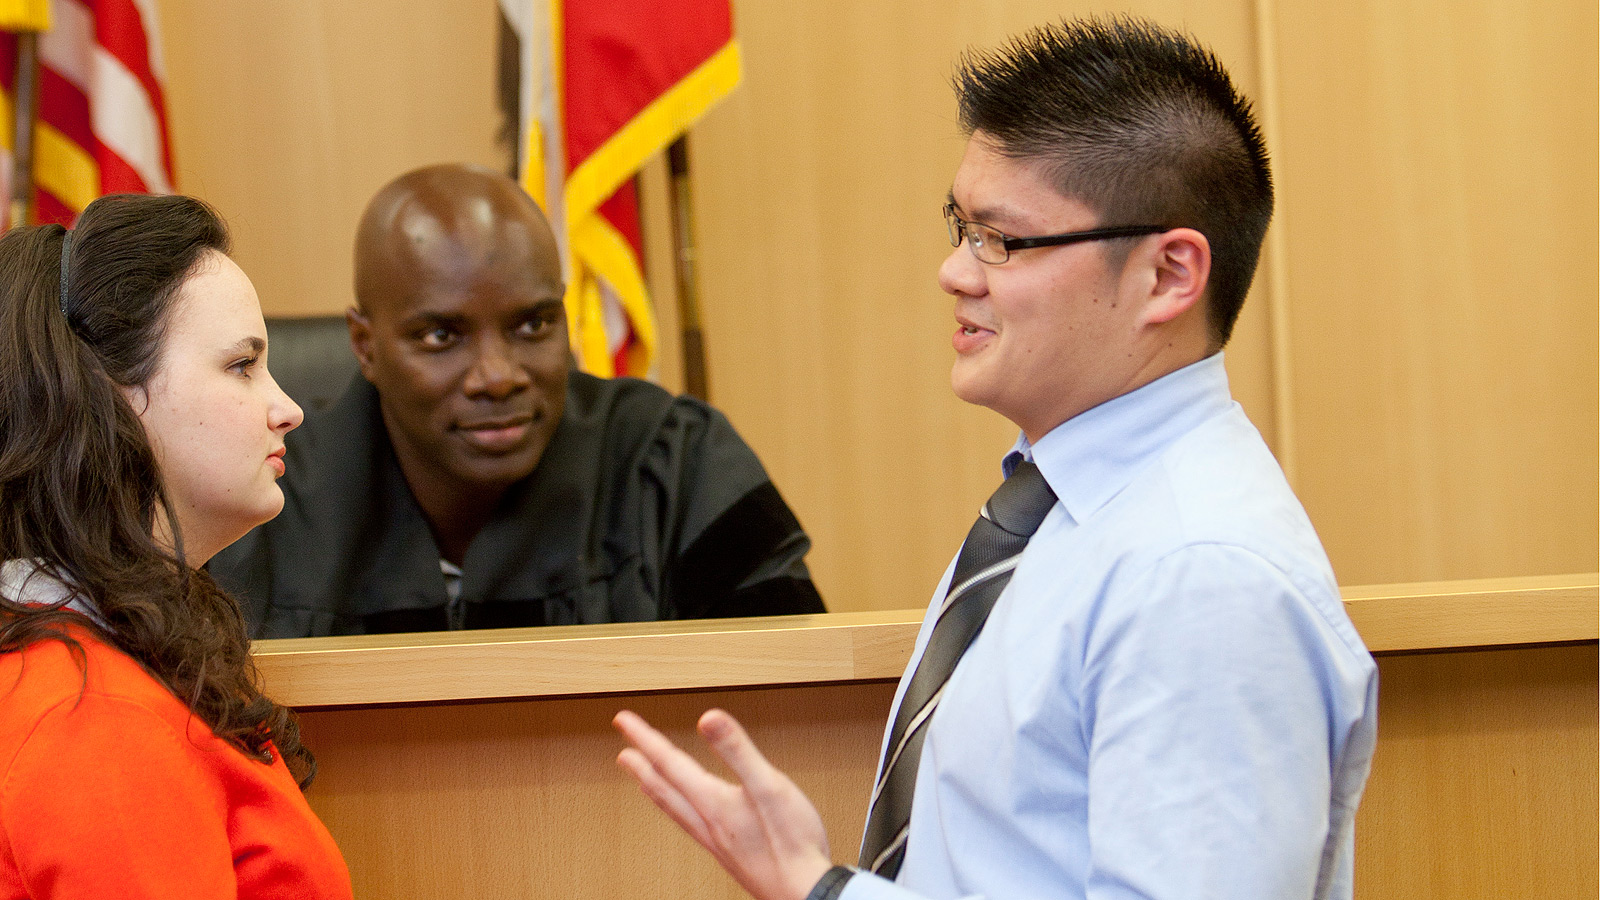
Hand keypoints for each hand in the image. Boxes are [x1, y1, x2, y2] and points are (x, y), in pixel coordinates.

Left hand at [614, 708, 835, 899]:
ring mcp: (715, 839)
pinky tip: (688, 812)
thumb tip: (708, 718)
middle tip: (622, 749)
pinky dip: (677, 809)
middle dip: (640, 764)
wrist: (802, 892)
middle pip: (663, 787)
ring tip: (641, 778)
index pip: (669, 762)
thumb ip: (737, 750)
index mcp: (711, 801)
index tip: (624, 720)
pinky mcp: (728, 852)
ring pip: (673, 808)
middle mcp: (706, 821)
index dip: (644, 738)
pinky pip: (689, 823)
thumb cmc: (791, 842)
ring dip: (654, 788)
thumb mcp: (768, 784)